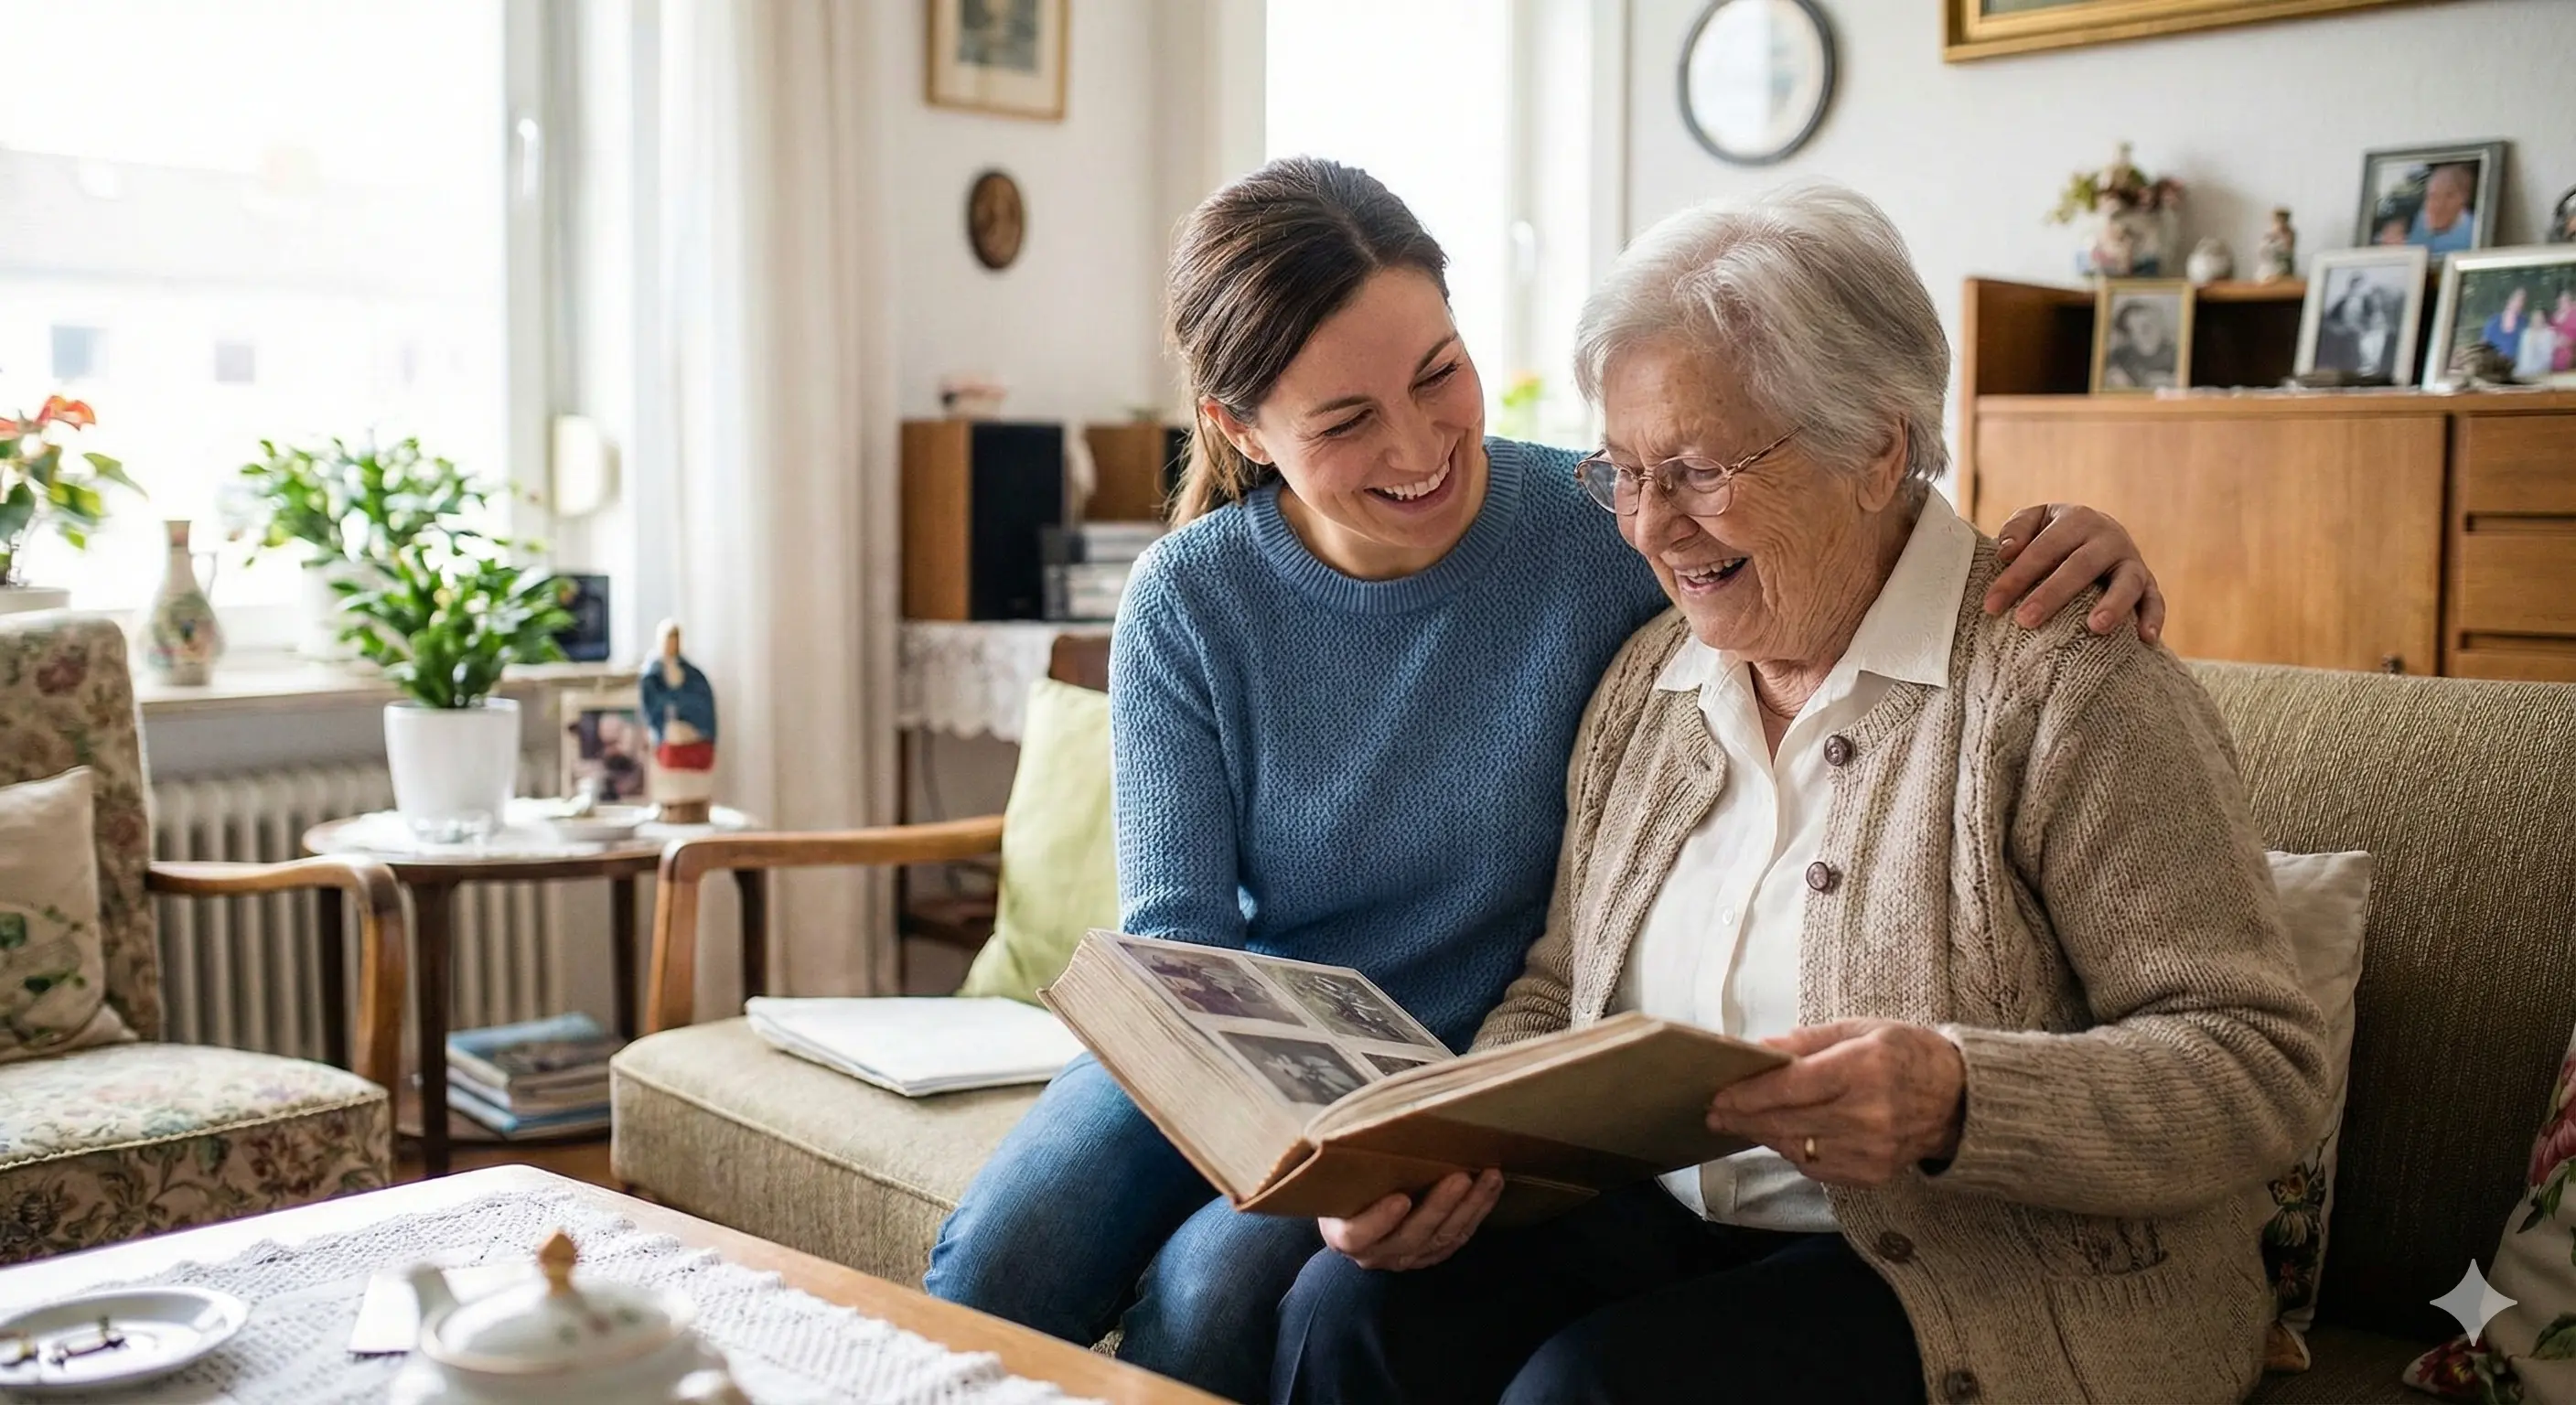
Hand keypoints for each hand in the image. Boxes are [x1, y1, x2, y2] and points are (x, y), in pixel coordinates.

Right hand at [1319, 1169, 1504, 1271]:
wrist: (1355, 1217)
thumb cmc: (1345, 1189)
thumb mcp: (1337, 1180)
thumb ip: (1349, 1164)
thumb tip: (1363, 1126)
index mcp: (1344, 1236)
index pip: (1357, 1235)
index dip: (1379, 1220)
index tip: (1400, 1198)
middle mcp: (1376, 1254)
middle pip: (1410, 1236)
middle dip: (1439, 1207)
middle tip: (1460, 1178)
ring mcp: (1406, 1258)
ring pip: (1441, 1238)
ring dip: (1469, 1207)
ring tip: (1489, 1177)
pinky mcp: (1430, 1254)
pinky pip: (1458, 1237)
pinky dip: (1477, 1212)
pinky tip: (1491, 1188)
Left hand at [1705, 1020, 1964, 1187]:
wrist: (1960, 1100)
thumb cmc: (1906, 1054)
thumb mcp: (1859, 1030)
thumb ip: (1806, 1043)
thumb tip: (1758, 1051)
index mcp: (1864, 1069)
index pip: (1791, 1088)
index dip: (1748, 1095)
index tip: (1719, 1096)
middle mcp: (1868, 1114)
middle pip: (1787, 1121)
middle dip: (1744, 1118)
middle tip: (1714, 1113)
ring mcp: (1872, 1150)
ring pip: (1796, 1148)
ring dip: (1764, 1136)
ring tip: (1741, 1123)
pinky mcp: (1873, 1175)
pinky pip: (1816, 1168)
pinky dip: (1793, 1151)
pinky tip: (1780, 1137)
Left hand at [1985, 503, 2165, 642]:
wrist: (2102, 534)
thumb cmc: (2057, 535)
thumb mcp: (2036, 521)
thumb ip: (2017, 530)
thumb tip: (2006, 551)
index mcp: (2076, 519)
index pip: (2042, 549)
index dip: (2016, 577)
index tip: (1991, 606)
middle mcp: (2107, 537)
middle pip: (2080, 566)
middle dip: (2052, 594)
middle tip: (2026, 620)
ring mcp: (2131, 560)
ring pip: (2127, 582)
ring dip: (2114, 604)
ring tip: (2095, 627)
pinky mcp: (2149, 582)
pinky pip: (2155, 600)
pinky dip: (2153, 618)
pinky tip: (2146, 639)